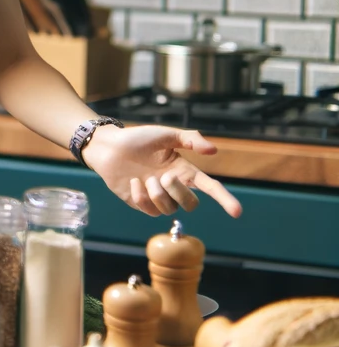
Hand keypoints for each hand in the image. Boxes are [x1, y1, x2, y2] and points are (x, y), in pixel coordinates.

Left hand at [82, 124, 241, 218]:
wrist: (109, 146)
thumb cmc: (138, 139)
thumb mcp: (165, 134)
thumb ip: (189, 139)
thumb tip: (213, 150)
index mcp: (184, 170)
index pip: (209, 188)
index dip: (224, 199)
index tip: (237, 212)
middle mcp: (174, 186)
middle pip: (191, 204)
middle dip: (179, 192)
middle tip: (164, 176)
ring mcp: (158, 196)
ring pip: (170, 209)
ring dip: (158, 194)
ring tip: (146, 178)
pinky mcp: (141, 203)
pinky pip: (149, 210)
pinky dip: (141, 196)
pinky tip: (132, 182)